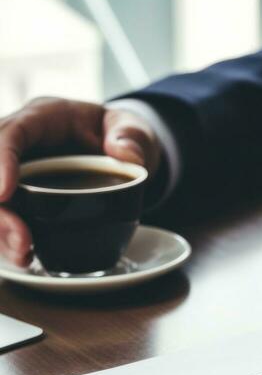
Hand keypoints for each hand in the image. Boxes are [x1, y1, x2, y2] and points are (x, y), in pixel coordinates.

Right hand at [0, 97, 160, 265]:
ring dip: (2, 230)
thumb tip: (127, 155)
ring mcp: (19, 171)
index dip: (2, 161)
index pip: (13, 133)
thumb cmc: (120, 133)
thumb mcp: (134, 127)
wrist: (119, 149)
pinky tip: (26, 257)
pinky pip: (8, 216)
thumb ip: (132, 136)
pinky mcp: (23, 197)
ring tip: (24, 255)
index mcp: (44, 118)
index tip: (5, 194)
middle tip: (23, 240)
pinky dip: (9, 239)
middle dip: (0, 209)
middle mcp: (23, 144)